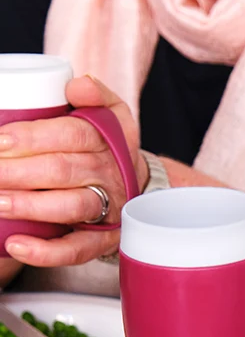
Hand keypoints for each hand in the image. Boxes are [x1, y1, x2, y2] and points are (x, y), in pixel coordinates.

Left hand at [0, 76, 146, 266]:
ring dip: (30, 206)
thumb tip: (77, 84)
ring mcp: (108, 209)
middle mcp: (110, 175)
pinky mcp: (103, 239)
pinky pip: (78, 249)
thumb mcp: (111, 114)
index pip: (72, 134)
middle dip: (18, 171)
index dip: (33, 137)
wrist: (135, 185)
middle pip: (64, 170)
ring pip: (70, 207)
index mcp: (108, 140)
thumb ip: (95, 94)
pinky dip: (47, 251)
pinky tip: (16, 244)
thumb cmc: (108, 147)